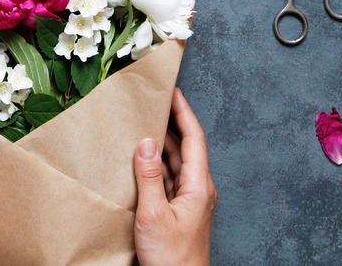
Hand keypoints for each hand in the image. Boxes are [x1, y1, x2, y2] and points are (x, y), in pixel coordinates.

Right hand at [133, 88, 216, 265]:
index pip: (194, 139)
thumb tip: (146, 143)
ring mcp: (190, 201)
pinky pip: (170, 180)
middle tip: (153, 104)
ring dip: (161, 146)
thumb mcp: (153, 215)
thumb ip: (149, 177)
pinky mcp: (180, 212)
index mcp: (199, 186)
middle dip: (171, 124)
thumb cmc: (171, 259)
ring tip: (143, 127)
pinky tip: (141, 162)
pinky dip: (156, 167)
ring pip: (177, 164)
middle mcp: (199, 190)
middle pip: (186, 148)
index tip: (173, 92)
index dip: (184, 113)